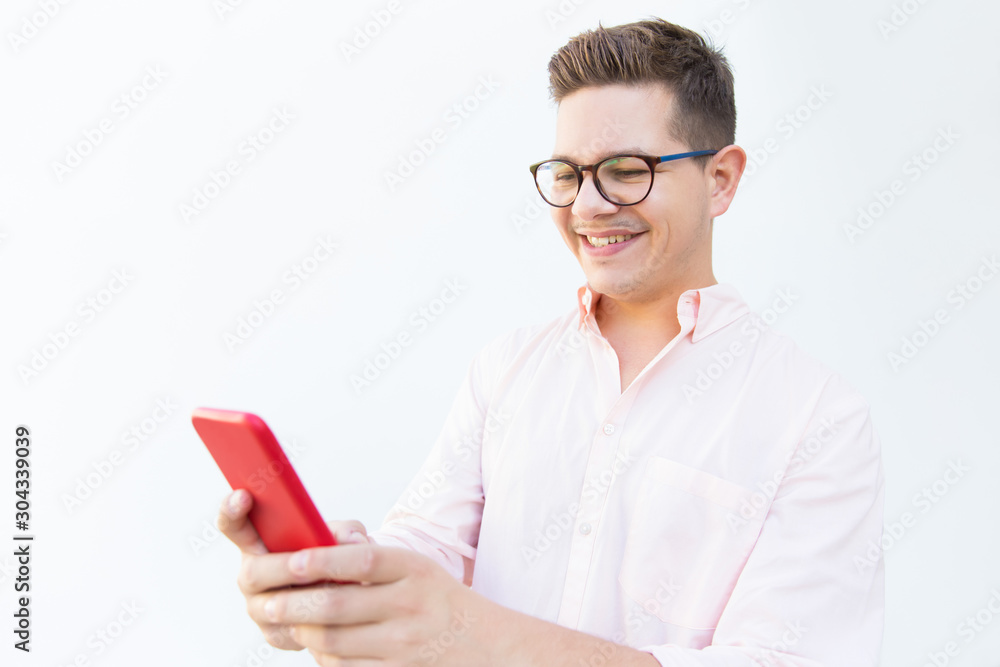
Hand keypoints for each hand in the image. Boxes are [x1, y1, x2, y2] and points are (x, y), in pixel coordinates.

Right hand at [216, 488, 370, 650]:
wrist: (342, 596)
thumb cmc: (330, 555)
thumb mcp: (339, 535)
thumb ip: (346, 531)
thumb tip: (355, 542)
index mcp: (258, 543)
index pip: (234, 525)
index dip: (233, 511)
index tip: (243, 496)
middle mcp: (252, 575)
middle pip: (253, 572)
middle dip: (281, 567)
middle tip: (304, 563)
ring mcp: (260, 607)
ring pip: (271, 606)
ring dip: (301, 597)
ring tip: (329, 588)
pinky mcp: (276, 634)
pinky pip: (290, 631)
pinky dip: (314, 623)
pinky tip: (333, 616)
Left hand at [257, 542, 492, 665]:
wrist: (486, 646)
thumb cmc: (436, 600)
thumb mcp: (415, 569)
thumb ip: (370, 562)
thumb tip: (313, 552)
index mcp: (412, 568)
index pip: (360, 559)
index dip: (321, 561)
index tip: (290, 561)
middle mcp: (409, 605)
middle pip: (336, 606)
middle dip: (292, 604)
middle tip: (266, 602)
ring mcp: (403, 644)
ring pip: (332, 641)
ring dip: (301, 632)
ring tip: (286, 621)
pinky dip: (322, 656)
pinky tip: (315, 644)